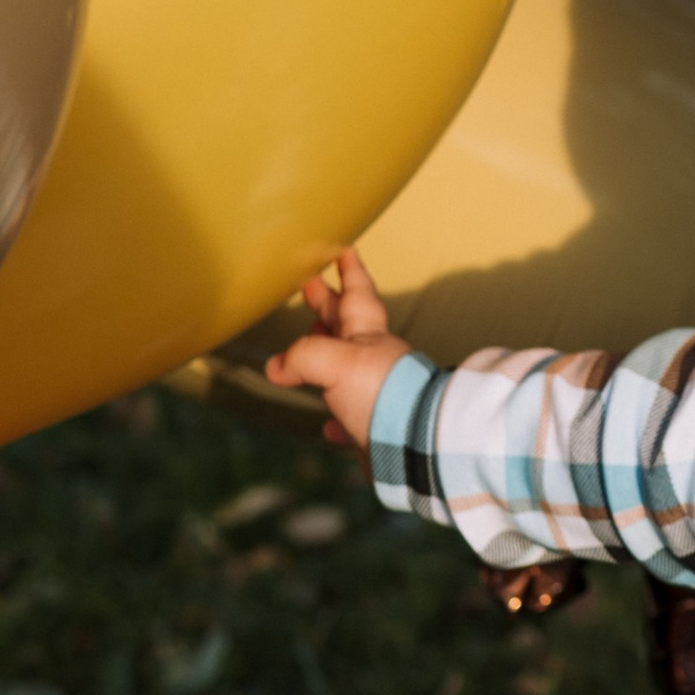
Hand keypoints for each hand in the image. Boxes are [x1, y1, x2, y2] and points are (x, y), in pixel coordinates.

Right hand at [265, 249, 411, 450]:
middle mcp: (374, 360)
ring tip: (305, 356)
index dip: (349, 272)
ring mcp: (377, 393)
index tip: (343, 250)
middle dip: (327, 306)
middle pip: (346, 326)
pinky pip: (353, 419)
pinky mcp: (376, 428)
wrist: (418, 444)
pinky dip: (337, 419)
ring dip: (327, 361)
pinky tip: (329, 425)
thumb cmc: (382, 393)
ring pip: (347, 371)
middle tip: (310, 287)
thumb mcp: (335, 363)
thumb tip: (276, 367)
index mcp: (368, 336)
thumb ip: (302, 357)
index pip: (357, 293)